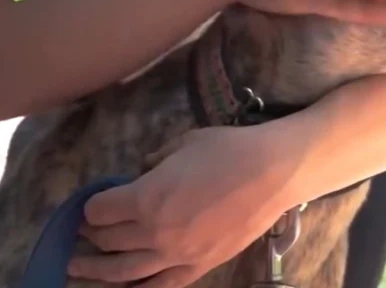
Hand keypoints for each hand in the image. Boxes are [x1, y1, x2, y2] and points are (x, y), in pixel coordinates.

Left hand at [68, 126, 294, 286]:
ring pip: (124, 273)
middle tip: (86, 231)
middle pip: (108, 240)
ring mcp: (177, 254)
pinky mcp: (200, 266)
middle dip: (91, 235)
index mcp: (146, 198)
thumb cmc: (229, 150)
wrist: (275, 172)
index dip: (91, 206)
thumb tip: (146, 170)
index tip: (91, 203)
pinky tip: (125, 287)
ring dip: (96, 271)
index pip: (99, 210)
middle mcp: (154, 232)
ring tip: (79, 270)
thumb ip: (156, 160)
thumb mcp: (184, 143)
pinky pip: (161, 286)